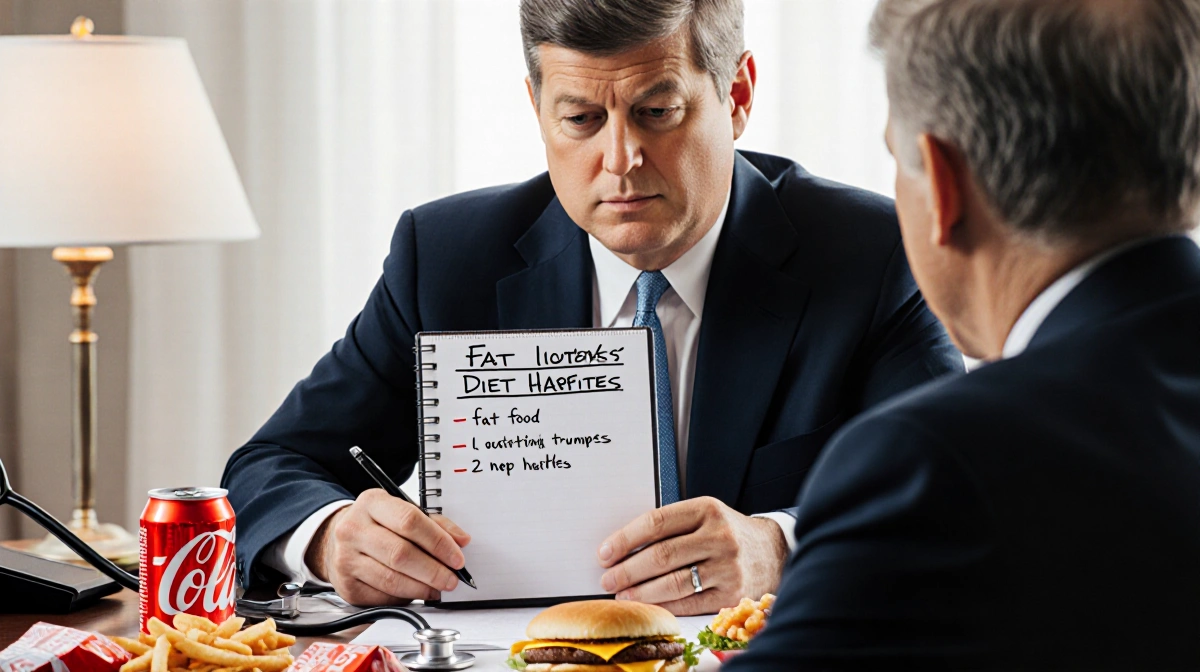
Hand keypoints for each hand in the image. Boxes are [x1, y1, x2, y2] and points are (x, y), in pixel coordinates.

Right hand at [306, 489, 470, 605]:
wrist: (339, 540)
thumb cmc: (377, 525)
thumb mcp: (402, 512)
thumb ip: (435, 524)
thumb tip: (461, 541)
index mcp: (372, 503)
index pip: (410, 521)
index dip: (438, 542)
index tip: (456, 557)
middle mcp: (354, 529)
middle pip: (400, 553)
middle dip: (433, 570)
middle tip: (451, 578)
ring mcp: (346, 559)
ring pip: (392, 579)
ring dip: (422, 588)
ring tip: (438, 588)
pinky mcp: (347, 586)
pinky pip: (383, 596)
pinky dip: (405, 597)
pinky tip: (416, 592)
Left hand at [597, 497, 787, 614]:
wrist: (773, 551)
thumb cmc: (727, 532)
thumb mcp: (704, 515)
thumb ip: (671, 526)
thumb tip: (623, 549)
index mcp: (707, 509)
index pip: (656, 522)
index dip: (625, 539)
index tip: (605, 552)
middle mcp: (719, 537)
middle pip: (662, 555)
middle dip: (627, 570)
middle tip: (607, 579)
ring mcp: (727, 567)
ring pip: (673, 582)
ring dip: (641, 592)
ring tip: (623, 595)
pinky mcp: (732, 594)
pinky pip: (689, 603)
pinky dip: (664, 605)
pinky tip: (648, 605)